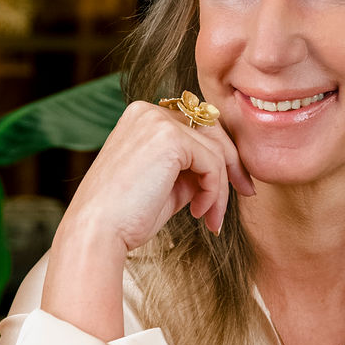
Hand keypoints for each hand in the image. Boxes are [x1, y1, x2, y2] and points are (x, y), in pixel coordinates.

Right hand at [41, 100, 254, 338]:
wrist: (98, 232)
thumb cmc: (126, 217)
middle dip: (232, 164)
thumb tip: (221, 171)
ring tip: (210, 218)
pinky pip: (212, 163)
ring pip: (215, 150)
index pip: (196, 126)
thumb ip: (190, 170)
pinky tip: (198, 212)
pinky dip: (214, 191)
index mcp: (142, 118)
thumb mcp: (165, 186)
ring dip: (220, 189)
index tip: (234, 186)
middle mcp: (148, 112)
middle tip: (246, 193)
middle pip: (212, 130)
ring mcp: (158, 121)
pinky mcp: (169, 139)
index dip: (219, 156)